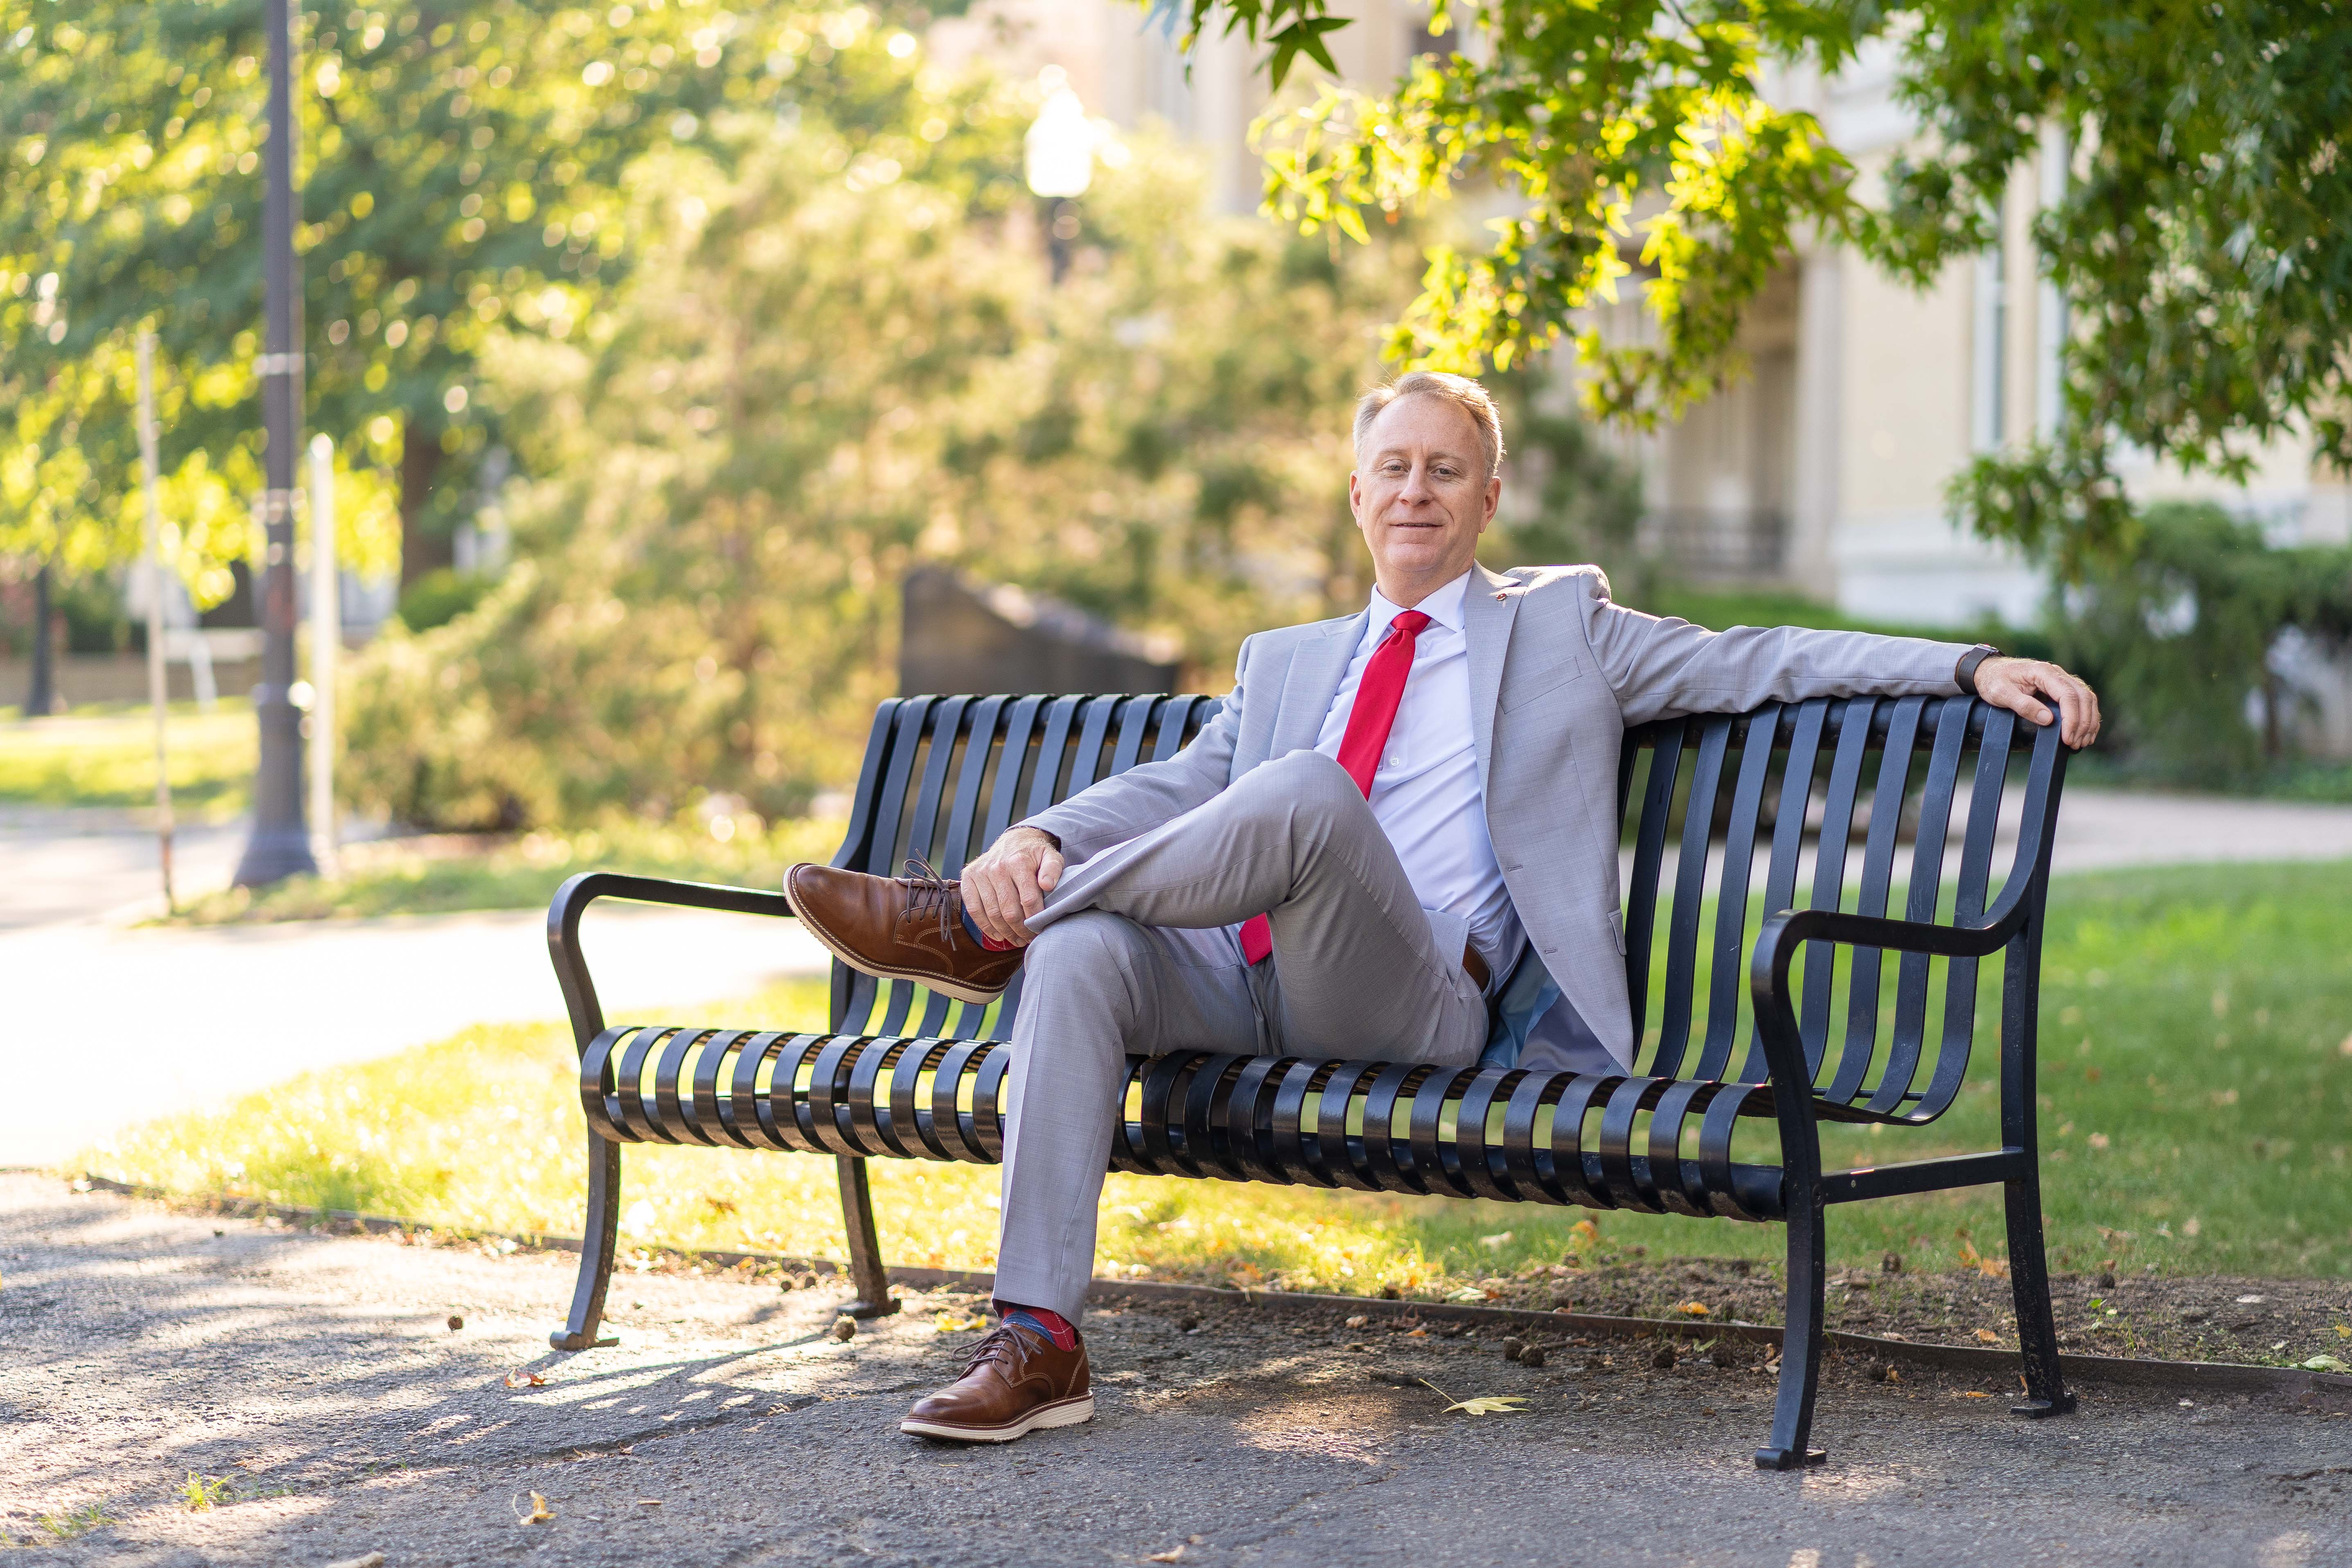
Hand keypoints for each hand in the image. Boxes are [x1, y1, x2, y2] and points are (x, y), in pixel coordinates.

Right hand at [960, 827, 1063, 946]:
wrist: (1013, 840)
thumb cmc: (1034, 854)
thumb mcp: (1051, 856)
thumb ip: (1053, 869)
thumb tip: (1047, 885)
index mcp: (1019, 861)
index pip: (1029, 899)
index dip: (1036, 919)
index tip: (1041, 929)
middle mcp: (997, 867)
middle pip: (1009, 910)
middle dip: (1021, 930)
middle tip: (1029, 939)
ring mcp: (980, 873)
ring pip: (992, 913)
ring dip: (1005, 933)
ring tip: (1017, 940)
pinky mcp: (968, 878)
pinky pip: (974, 909)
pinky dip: (985, 927)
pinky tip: (998, 935)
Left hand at [1973, 656, 2101, 749]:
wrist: (1990, 671)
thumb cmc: (1994, 680)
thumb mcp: (2001, 693)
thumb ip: (2023, 705)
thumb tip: (2047, 720)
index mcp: (2043, 672)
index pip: (2067, 695)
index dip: (2071, 719)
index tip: (2067, 738)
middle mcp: (2057, 673)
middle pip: (2082, 697)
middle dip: (2083, 723)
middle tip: (2075, 744)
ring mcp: (2061, 679)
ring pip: (2087, 698)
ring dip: (2088, 721)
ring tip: (2081, 742)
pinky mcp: (2062, 687)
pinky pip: (2082, 700)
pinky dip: (2087, 716)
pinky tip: (2085, 732)